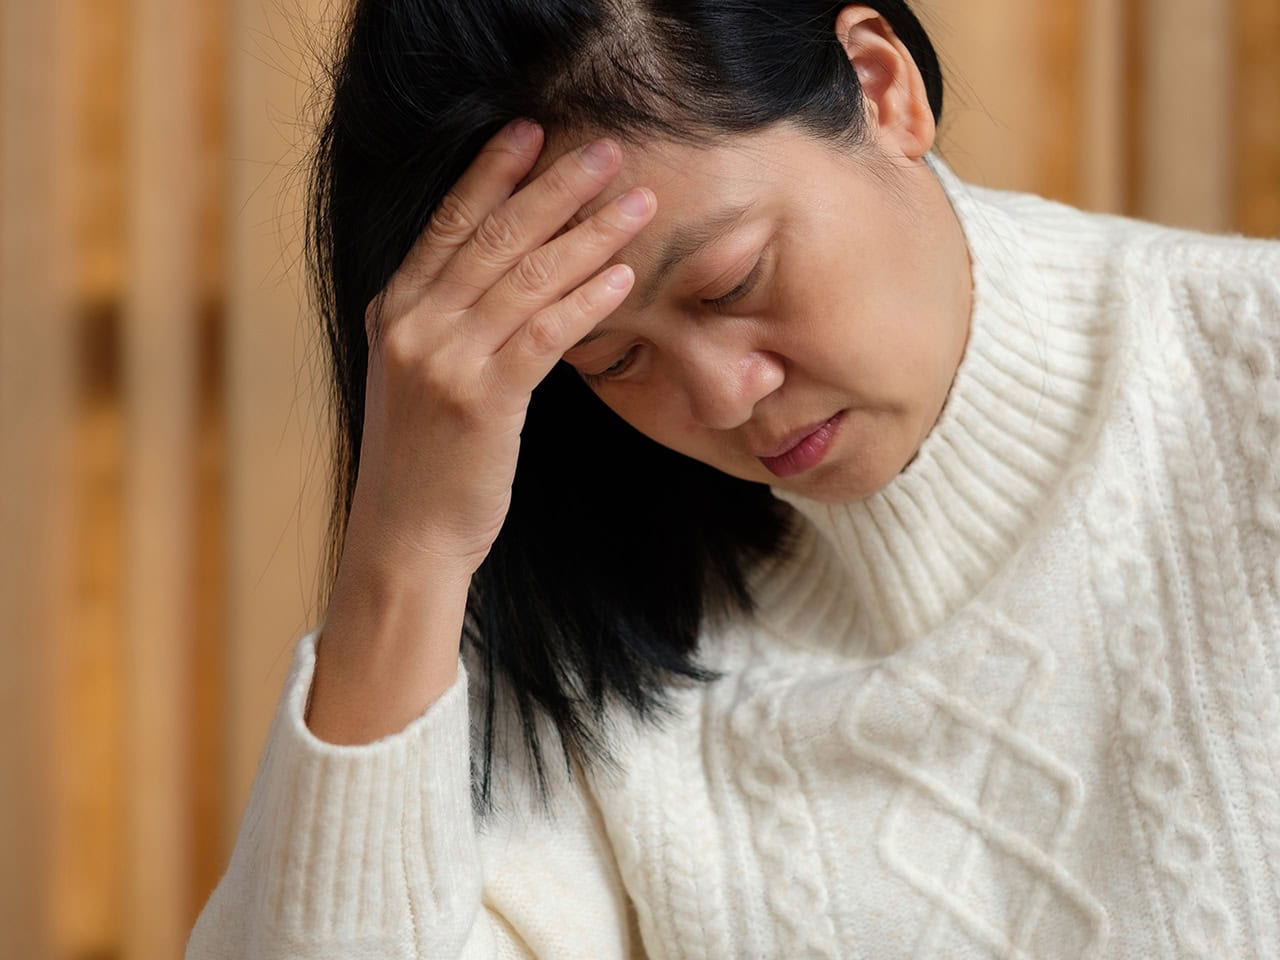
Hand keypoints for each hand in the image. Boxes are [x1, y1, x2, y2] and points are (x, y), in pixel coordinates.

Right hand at [340, 120, 655, 588]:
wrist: (405, 538)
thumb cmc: (424, 462)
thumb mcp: (421, 378)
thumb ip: (449, 323)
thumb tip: (507, 276)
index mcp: (395, 310)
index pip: (449, 223)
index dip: (493, 173)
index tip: (532, 130)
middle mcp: (413, 324)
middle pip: (495, 236)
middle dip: (556, 186)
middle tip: (607, 150)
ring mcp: (443, 360)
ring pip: (526, 277)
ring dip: (589, 234)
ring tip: (637, 203)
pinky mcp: (480, 400)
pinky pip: (544, 333)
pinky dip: (587, 299)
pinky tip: (623, 275)